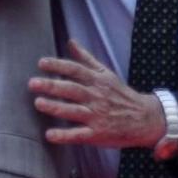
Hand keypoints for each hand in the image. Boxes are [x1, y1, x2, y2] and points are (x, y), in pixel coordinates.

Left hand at [30, 41, 166, 146]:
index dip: (59, 65)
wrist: (145, 118)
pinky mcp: (98, 134)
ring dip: (56, 107)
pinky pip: (79, 135)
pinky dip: (65, 136)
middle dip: (52, 86)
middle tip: (33, 83)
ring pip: (74, 111)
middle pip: (72, 89)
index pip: (76, 70)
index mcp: (98, 81)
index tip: (41, 63)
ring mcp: (97, 116)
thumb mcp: (106, 73)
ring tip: (38, 103)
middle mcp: (97, 97)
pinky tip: (50, 135)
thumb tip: (70, 42)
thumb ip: (86, 59)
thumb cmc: (121, 95)